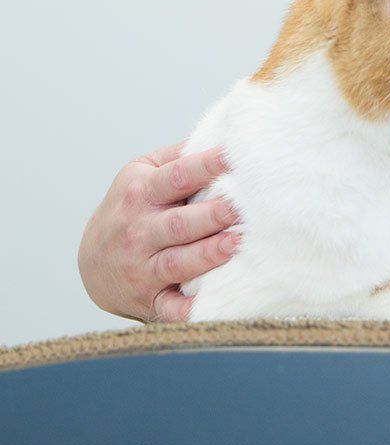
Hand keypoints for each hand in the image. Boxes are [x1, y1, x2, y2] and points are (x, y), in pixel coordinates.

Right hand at [77, 141, 241, 322]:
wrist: (90, 261)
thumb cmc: (129, 207)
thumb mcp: (141, 172)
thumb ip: (179, 155)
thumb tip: (222, 133)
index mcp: (140, 192)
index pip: (178, 176)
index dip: (206, 165)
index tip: (234, 155)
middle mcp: (138, 231)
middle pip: (179, 223)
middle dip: (212, 215)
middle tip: (243, 207)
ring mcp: (140, 268)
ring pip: (177, 262)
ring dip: (207, 255)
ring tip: (236, 243)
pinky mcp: (147, 300)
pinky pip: (170, 309)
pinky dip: (188, 310)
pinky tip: (211, 303)